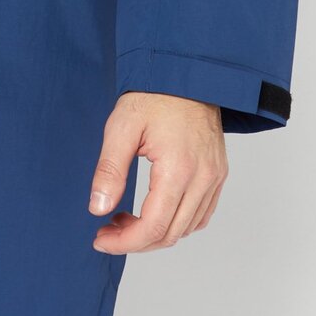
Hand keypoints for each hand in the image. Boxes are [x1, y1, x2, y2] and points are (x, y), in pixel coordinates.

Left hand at [88, 91, 227, 252]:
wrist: (186, 73)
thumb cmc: (154, 95)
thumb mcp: (122, 127)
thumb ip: (110, 170)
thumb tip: (97, 208)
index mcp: (179, 169)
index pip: (154, 226)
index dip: (125, 242)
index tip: (100, 239)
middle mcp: (203, 178)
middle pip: (171, 234)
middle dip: (136, 241)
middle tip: (107, 230)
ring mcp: (215, 177)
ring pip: (187, 228)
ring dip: (156, 233)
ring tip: (126, 219)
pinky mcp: (218, 173)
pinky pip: (200, 214)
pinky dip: (177, 222)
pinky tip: (154, 211)